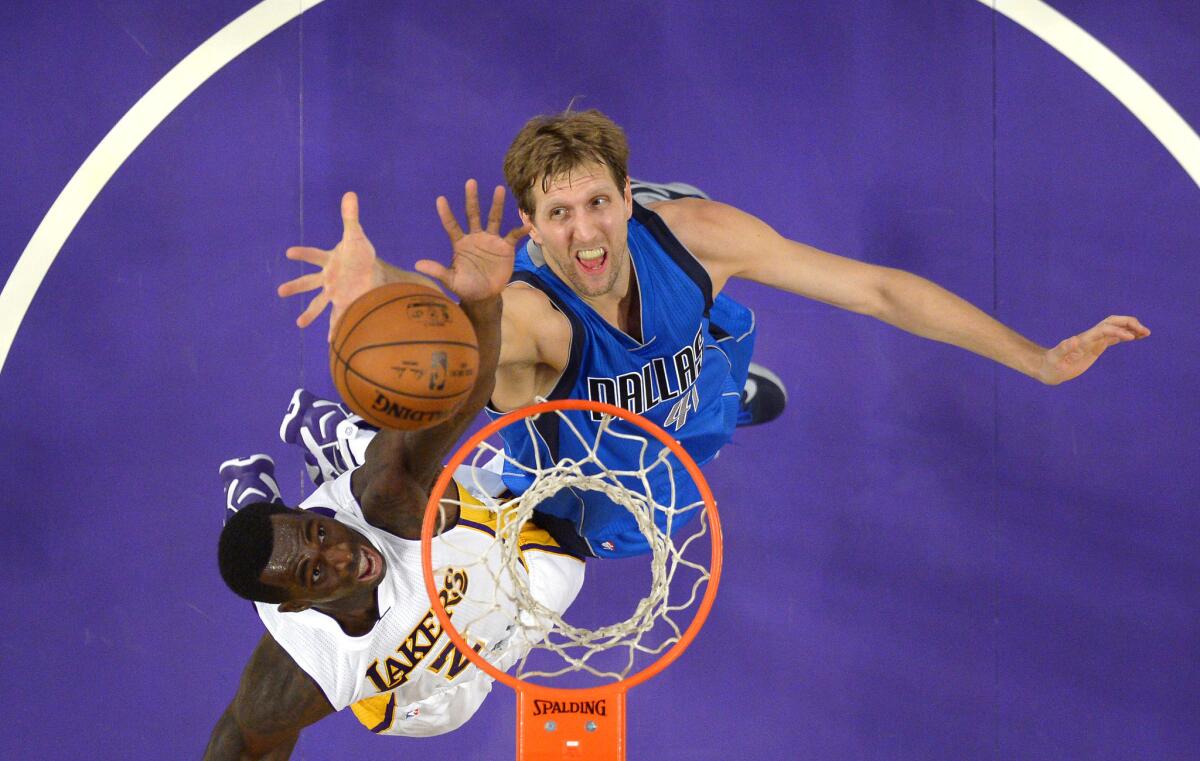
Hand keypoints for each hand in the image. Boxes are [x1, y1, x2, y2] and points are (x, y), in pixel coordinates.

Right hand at [277, 192, 382, 338]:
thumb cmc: (361, 254)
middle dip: (296, 287)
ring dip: (309, 313)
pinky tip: (330, 341)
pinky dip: (333, 328)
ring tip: (299, 324)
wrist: (372, 272)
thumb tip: (350, 194)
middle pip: (309, 282)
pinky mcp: (344, 302)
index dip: (303, 253)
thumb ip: (351, 217)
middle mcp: (328, 277)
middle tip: (280, 291)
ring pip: (319, 303)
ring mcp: (334, 291)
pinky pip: (336, 316)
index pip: (314, 255)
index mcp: (329, 260)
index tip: (290, 252)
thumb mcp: (357, 236)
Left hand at [416, 179, 528, 302]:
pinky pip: (512, 236)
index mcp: (460, 243)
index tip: (440, 199)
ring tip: (498, 189)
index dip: (446, 213)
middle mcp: (475, 237)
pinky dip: (519, 230)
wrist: (484, 296)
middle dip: (472, 199)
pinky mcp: (505, 247)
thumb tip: (417, 264)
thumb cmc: (466, 287)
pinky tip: (525, 226)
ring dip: (496, 204)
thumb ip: (437, 271)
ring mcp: (491, 240)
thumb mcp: (451, 280)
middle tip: (470, 182)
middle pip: (473, 214)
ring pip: (493, 218)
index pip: (451, 225)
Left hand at [1036, 315, 1149, 384]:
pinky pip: (1113, 338)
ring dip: (1130, 328)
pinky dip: (1126, 336)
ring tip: (1146, 333)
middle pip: (1112, 322)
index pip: (1104, 330)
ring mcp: (1094, 341)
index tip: (1131, 338)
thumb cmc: (1051, 365)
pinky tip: (1136, 338)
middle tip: (1144, 331)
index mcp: (1083, 339)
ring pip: (1115, 328)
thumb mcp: (1055, 359)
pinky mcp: (1096, 347)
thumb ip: (1063, 349)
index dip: (1117, 331)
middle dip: (1128, 324)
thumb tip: (1073, 339)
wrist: (1048, 368)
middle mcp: (1090, 337)